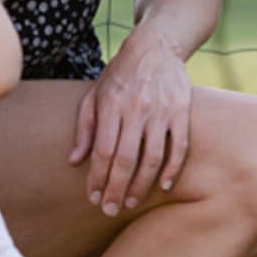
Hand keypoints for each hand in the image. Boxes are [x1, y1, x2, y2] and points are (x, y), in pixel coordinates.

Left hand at [70, 21, 193, 215]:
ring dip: (141, 184)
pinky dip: (173, 168)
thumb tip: (74, 162)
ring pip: (152, 157)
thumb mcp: (95, 94)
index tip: (94, 198)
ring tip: (131, 202)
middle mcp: (137, 109)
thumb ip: (85, 128)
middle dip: (116, 189)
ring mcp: (162, 111)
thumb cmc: (120, 74)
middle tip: (110, 210)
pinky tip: (164, 185)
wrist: (156, 46)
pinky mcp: (182, 111)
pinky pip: (179, 146)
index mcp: (112, 106)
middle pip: (125, 159)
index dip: (97, 178)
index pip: (103, 151)